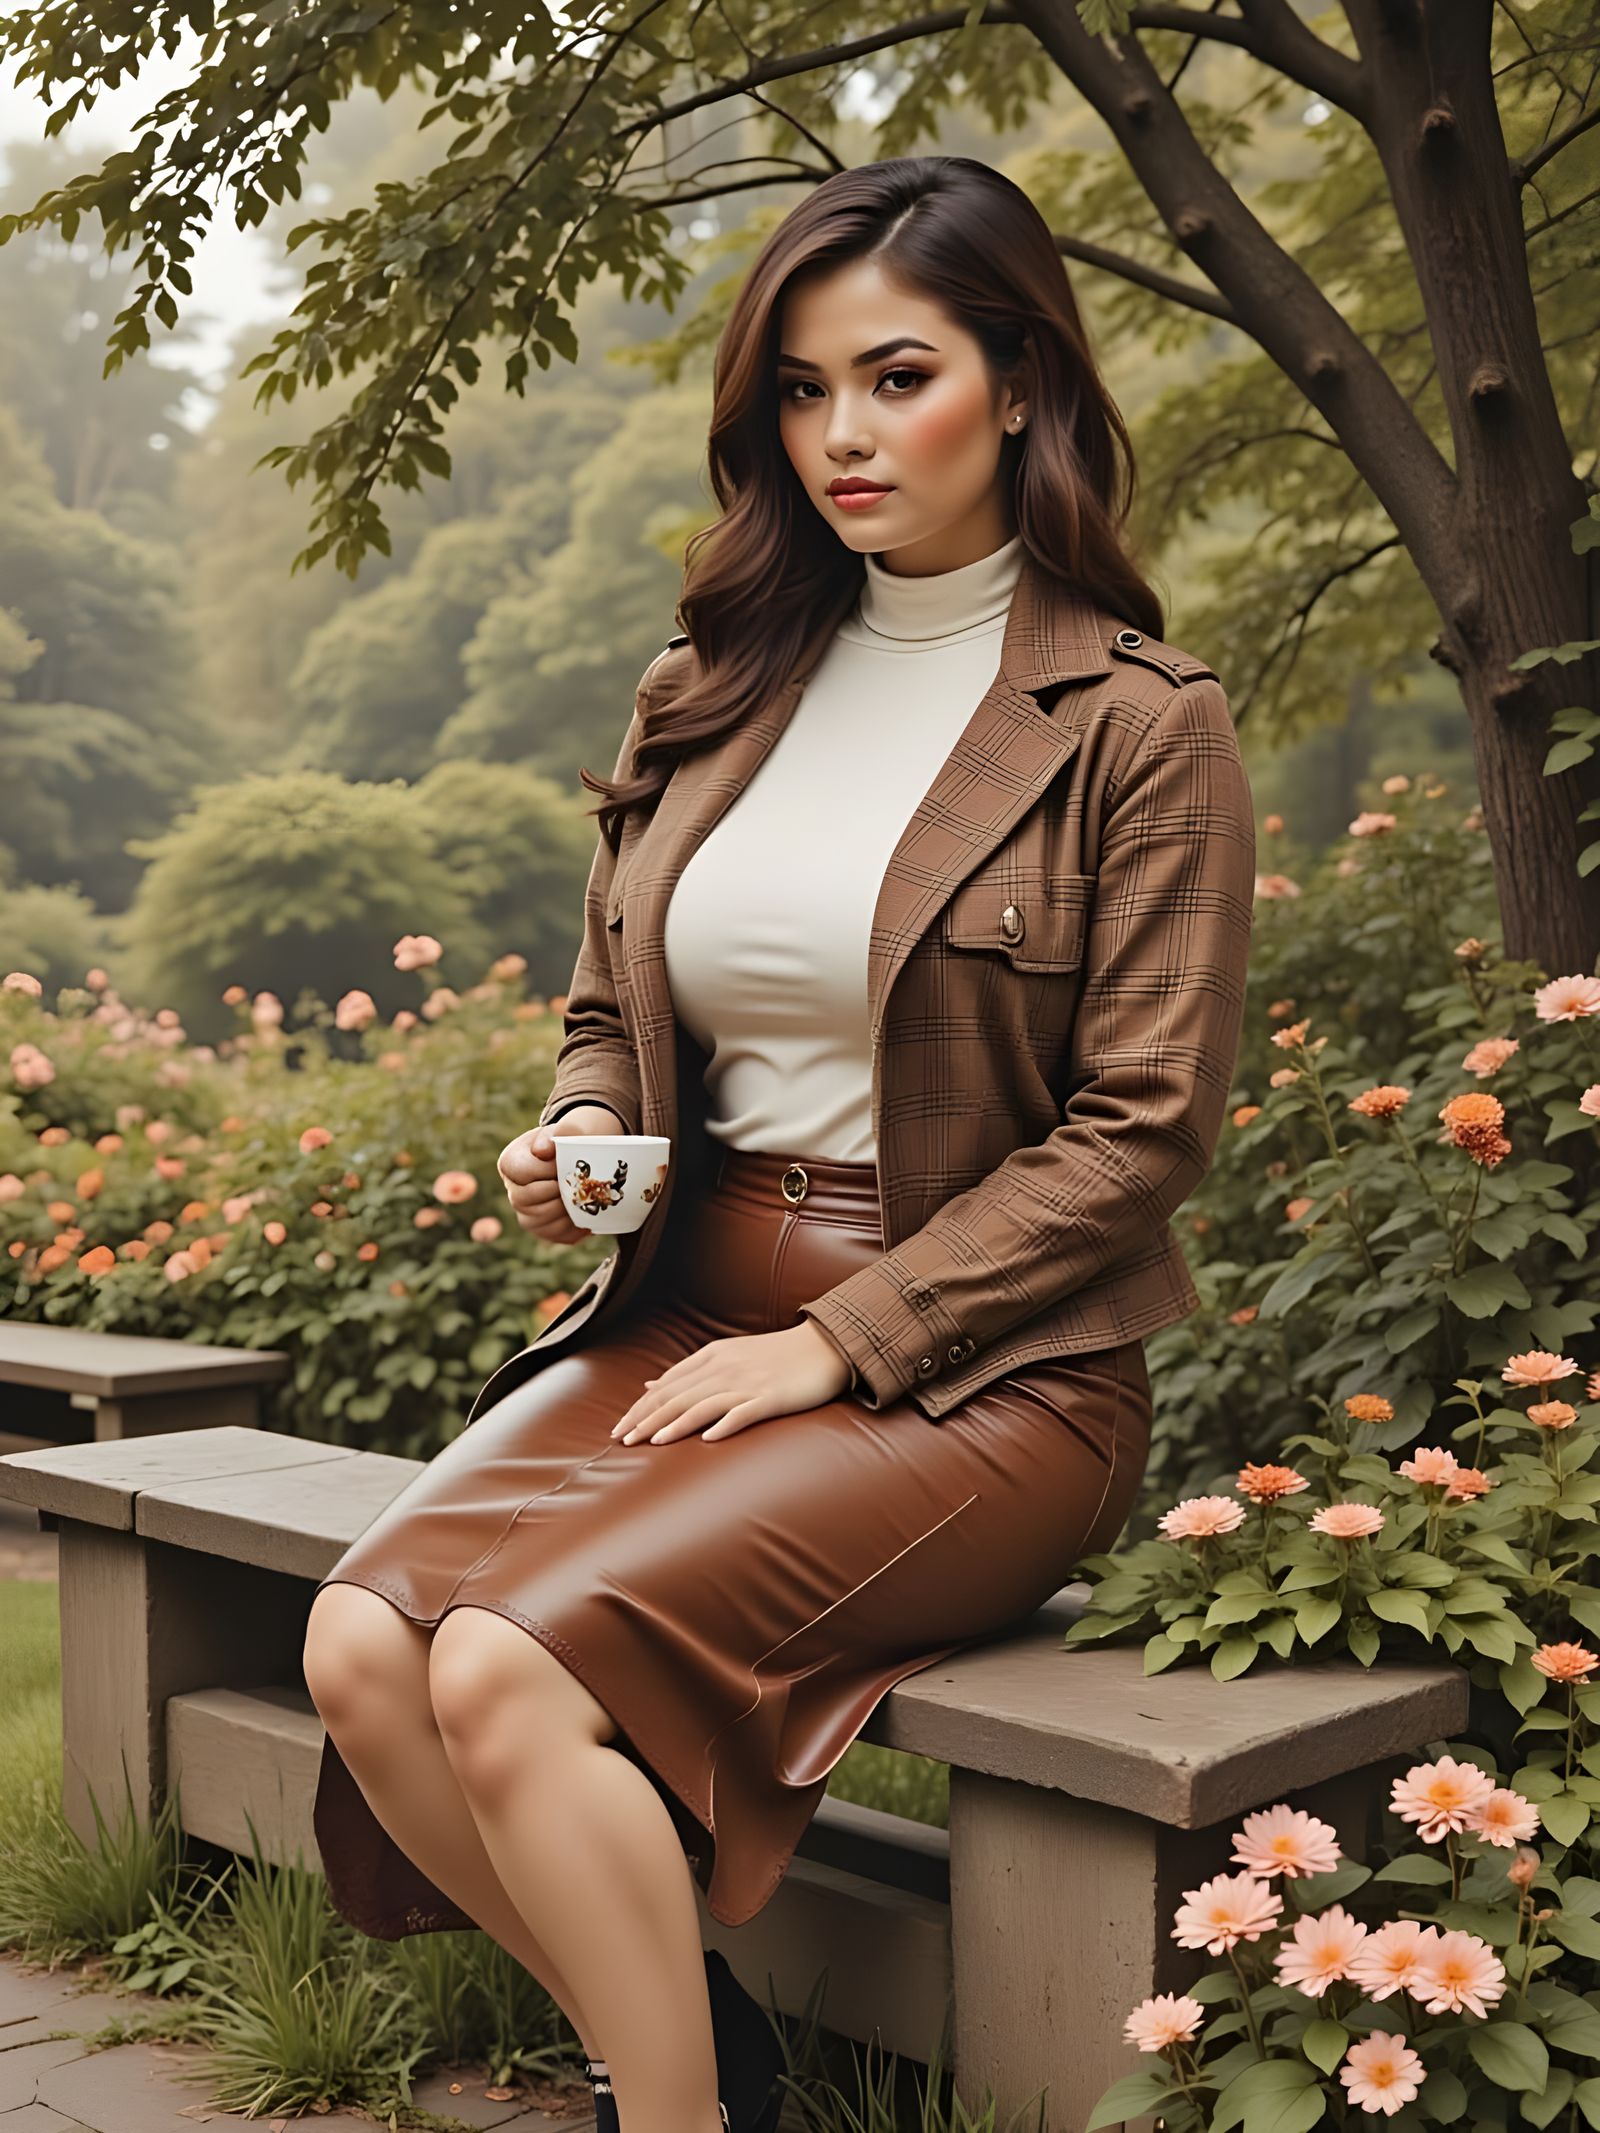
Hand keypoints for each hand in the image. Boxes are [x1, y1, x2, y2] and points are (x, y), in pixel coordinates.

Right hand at [498, 1105, 629, 1243]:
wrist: (585, 1158)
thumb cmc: (573, 1140)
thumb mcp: (568, 1128)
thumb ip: (557, 1133)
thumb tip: (542, 1151)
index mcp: (510, 1163)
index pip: (522, 1172)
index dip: (547, 1169)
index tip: (565, 1162)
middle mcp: (513, 1191)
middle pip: (526, 1200)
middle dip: (557, 1191)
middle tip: (577, 1181)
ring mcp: (527, 1215)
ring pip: (542, 1222)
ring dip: (567, 1209)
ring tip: (584, 1195)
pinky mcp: (546, 1231)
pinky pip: (559, 1236)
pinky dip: (578, 1226)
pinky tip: (588, 1210)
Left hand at [610, 1322, 853, 1444]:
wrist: (825, 1346)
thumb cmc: (775, 1356)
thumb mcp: (726, 1355)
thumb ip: (689, 1372)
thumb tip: (650, 1385)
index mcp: (712, 1357)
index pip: (666, 1386)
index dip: (640, 1408)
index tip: (619, 1429)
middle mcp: (725, 1368)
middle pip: (677, 1397)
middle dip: (646, 1419)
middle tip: (621, 1440)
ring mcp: (748, 1383)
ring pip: (702, 1405)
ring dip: (674, 1425)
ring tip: (651, 1443)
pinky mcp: (772, 1398)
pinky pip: (744, 1413)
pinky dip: (724, 1425)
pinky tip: (707, 1440)